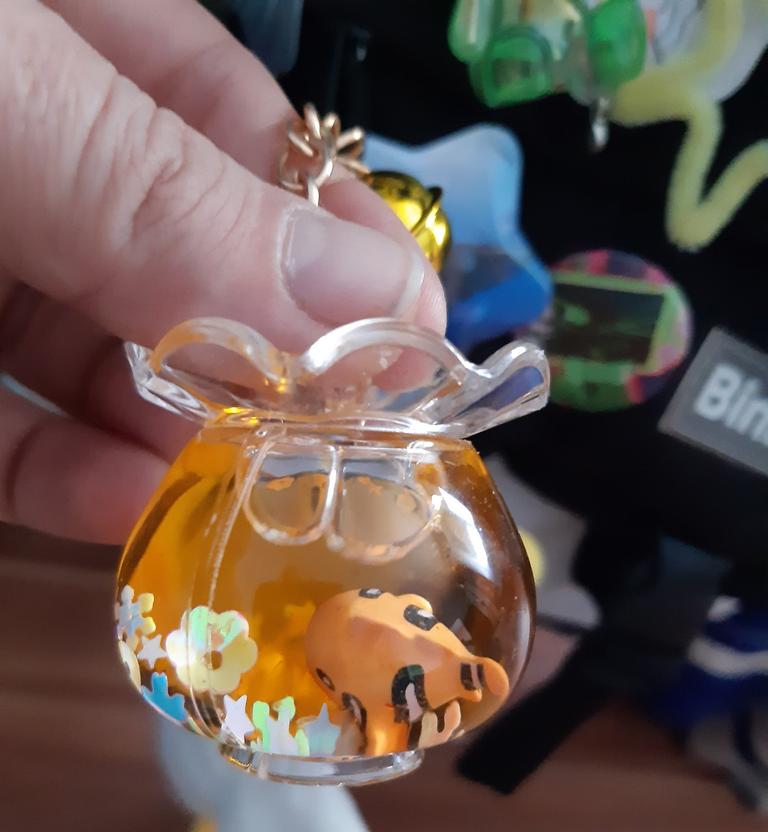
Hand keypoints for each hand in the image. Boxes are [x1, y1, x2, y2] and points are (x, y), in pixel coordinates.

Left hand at [0, 0, 444, 543]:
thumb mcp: (3, 96)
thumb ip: (164, 192)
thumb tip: (374, 298)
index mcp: (60, 35)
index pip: (224, 120)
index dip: (325, 220)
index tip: (407, 324)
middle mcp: (22, 156)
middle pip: (171, 259)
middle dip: (257, 354)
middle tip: (336, 439)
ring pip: (89, 360)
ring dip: (171, 434)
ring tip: (247, 488)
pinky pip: (0, 434)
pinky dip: (64, 479)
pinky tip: (127, 504)